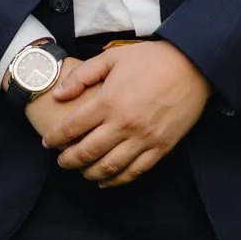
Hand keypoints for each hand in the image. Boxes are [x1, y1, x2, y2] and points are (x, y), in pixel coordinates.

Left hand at [29, 38, 210, 187]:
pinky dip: (118, 180)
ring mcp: (143, 138)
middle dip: (68, 161)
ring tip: (82, 172)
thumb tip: (58, 94)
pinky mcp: (161, 147)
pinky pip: (135, 171)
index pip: (72, 128)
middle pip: (87, 152)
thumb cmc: (151, 59)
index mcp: (109, 101)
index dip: (55, 138)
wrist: (193, 66)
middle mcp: (124, 124)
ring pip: (110, 167)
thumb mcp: (112, 58)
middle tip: (61, 161)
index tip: (47, 142)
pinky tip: (107, 181)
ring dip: (90, 174)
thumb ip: (81, 76)